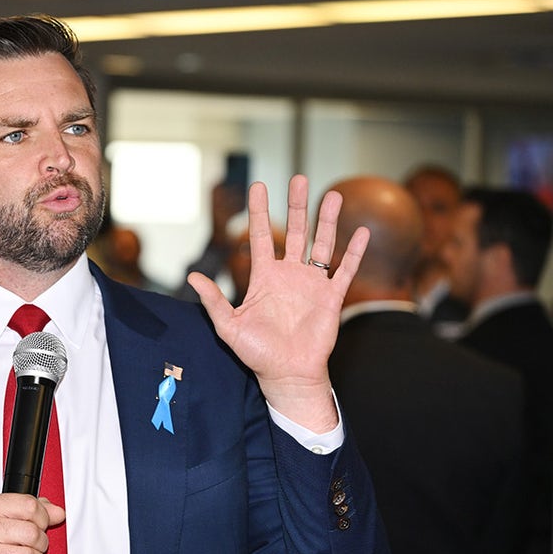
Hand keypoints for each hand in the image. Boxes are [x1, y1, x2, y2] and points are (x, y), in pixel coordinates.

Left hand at [189, 175, 368, 431]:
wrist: (286, 375)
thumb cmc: (256, 353)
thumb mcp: (228, 327)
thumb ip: (213, 301)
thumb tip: (192, 277)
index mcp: (264, 278)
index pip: (263, 236)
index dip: (260, 211)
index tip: (258, 185)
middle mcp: (289, 275)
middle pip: (296, 232)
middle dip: (297, 205)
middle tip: (299, 178)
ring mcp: (312, 285)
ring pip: (322, 245)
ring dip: (328, 220)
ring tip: (333, 195)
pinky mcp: (331, 299)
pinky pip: (344, 271)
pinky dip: (353, 252)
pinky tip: (360, 232)